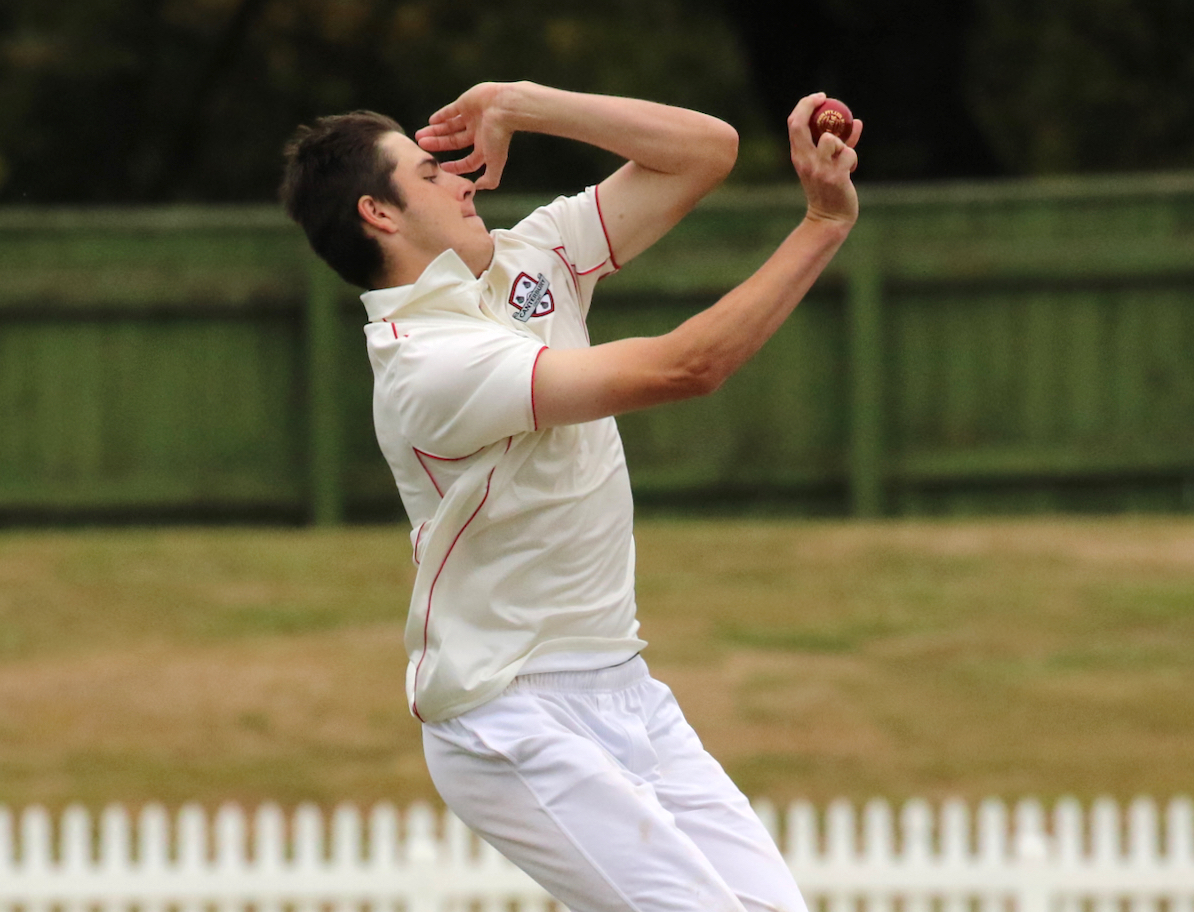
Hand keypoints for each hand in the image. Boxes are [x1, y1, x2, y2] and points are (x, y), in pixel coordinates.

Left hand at [413, 82, 518, 190]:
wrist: (504, 107)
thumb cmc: (499, 135)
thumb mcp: (495, 161)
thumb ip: (490, 179)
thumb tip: (478, 188)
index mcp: (484, 147)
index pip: (468, 161)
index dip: (455, 166)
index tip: (441, 166)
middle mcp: (477, 133)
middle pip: (453, 142)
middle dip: (437, 144)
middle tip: (421, 146)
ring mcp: (472, 118)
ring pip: (450, 126)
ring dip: (435, 131)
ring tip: (420, 136)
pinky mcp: (466, 103)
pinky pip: (451, 110)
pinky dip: (441, 115)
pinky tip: (431, 121)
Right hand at [787, 92, 862, 225]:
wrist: (829, 218)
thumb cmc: (828, 190)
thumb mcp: (824, 165)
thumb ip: (837, 145)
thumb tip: (856, 122)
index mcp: (798, 156)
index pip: (793, 123)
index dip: (804, 105)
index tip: (818, 97)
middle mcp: (805, 160)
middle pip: (801, 124)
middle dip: (812, 105)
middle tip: (826, 99)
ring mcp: (819, 168)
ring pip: (831, 139)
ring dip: (843, 142)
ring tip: (844, 155)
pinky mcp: (835, 176)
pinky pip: (848, 154)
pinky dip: (853, 158)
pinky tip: (851, 169)